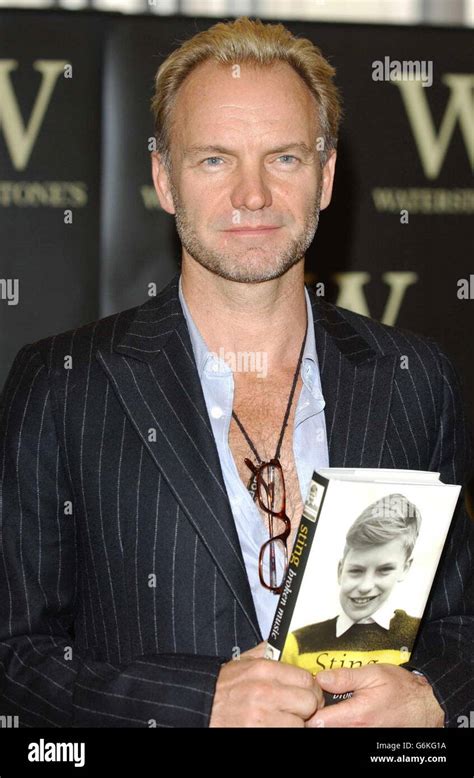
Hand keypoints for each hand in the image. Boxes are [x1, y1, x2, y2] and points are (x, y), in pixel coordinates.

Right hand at [209, 641, 324, 726]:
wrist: (199, 707)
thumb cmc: (221, 688)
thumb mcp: (242, 663)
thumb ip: (266, 653)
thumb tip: (289, 644)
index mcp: (263, 670)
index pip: (306, 680)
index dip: (309, 689)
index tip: (306, 695)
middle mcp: (264, 692)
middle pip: (309, 702)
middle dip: (305, 708)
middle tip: (296, 710)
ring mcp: (262, 717)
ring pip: (299, 724)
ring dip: (293, 724)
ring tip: (280, 720)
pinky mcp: (259, 734)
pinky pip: (286, 734)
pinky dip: (282, 731)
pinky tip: (272, 726)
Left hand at [305, 664, 444, 727]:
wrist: (424, 708)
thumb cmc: (402, 691)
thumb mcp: (373, 674)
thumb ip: (344, 677)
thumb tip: (321, 678)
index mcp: (356, 716)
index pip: (318, 721)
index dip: (310, 708)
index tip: (310, 698)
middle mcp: (357, 731)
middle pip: (323, 728)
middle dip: (317, 714)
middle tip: (320, 700)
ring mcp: (361, 737)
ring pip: (334, 731)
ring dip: (329, 719)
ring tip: (333, 705)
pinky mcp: (365, 739)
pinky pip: (346, 732)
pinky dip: (340, 723)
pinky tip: (344, 712)